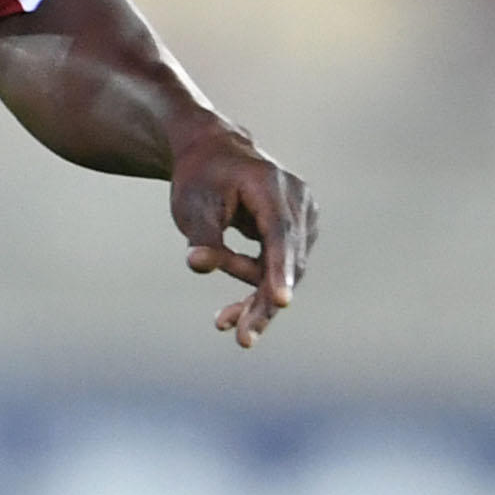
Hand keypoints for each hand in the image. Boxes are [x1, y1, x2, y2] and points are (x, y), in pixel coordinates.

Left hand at [169, 119, 316, 346]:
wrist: (214, 154)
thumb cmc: (200, 178)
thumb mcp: (191, 204)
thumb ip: (200, 235)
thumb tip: (198, 264)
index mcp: (271, 186)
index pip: (278, 233)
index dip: (279, 269)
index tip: (281, 300)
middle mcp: (297, 200)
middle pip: (287, 259)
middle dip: (264, 301)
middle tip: (242, 339)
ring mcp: (303, 216)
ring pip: (288, 269)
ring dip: (256, 296)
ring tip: (221, 320)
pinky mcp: (299, 232)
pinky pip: (283, 267)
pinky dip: (260, 287)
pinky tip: (232, 313)